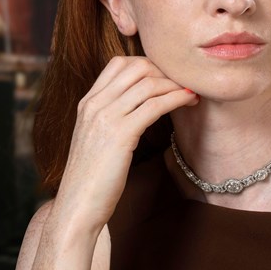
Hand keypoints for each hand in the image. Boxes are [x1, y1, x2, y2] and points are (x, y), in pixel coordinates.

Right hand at [51, 56, 197, 230]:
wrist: (78, 205)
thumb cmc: (91, 179)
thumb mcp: (96, 140)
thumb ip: (110, 120)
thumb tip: (136, 110)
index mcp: (87, 103)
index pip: (119, 64)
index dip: (148, 65)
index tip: (166, 78)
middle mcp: (94, 104)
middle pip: (136, 67)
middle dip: (165, 71)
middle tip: (184, 84)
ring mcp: (105, 117)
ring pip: (148, 84)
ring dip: (176, 84)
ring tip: (192, 93)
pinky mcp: (121, 134)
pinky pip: (155, 105)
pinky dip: (176, 98)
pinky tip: (189, 101)